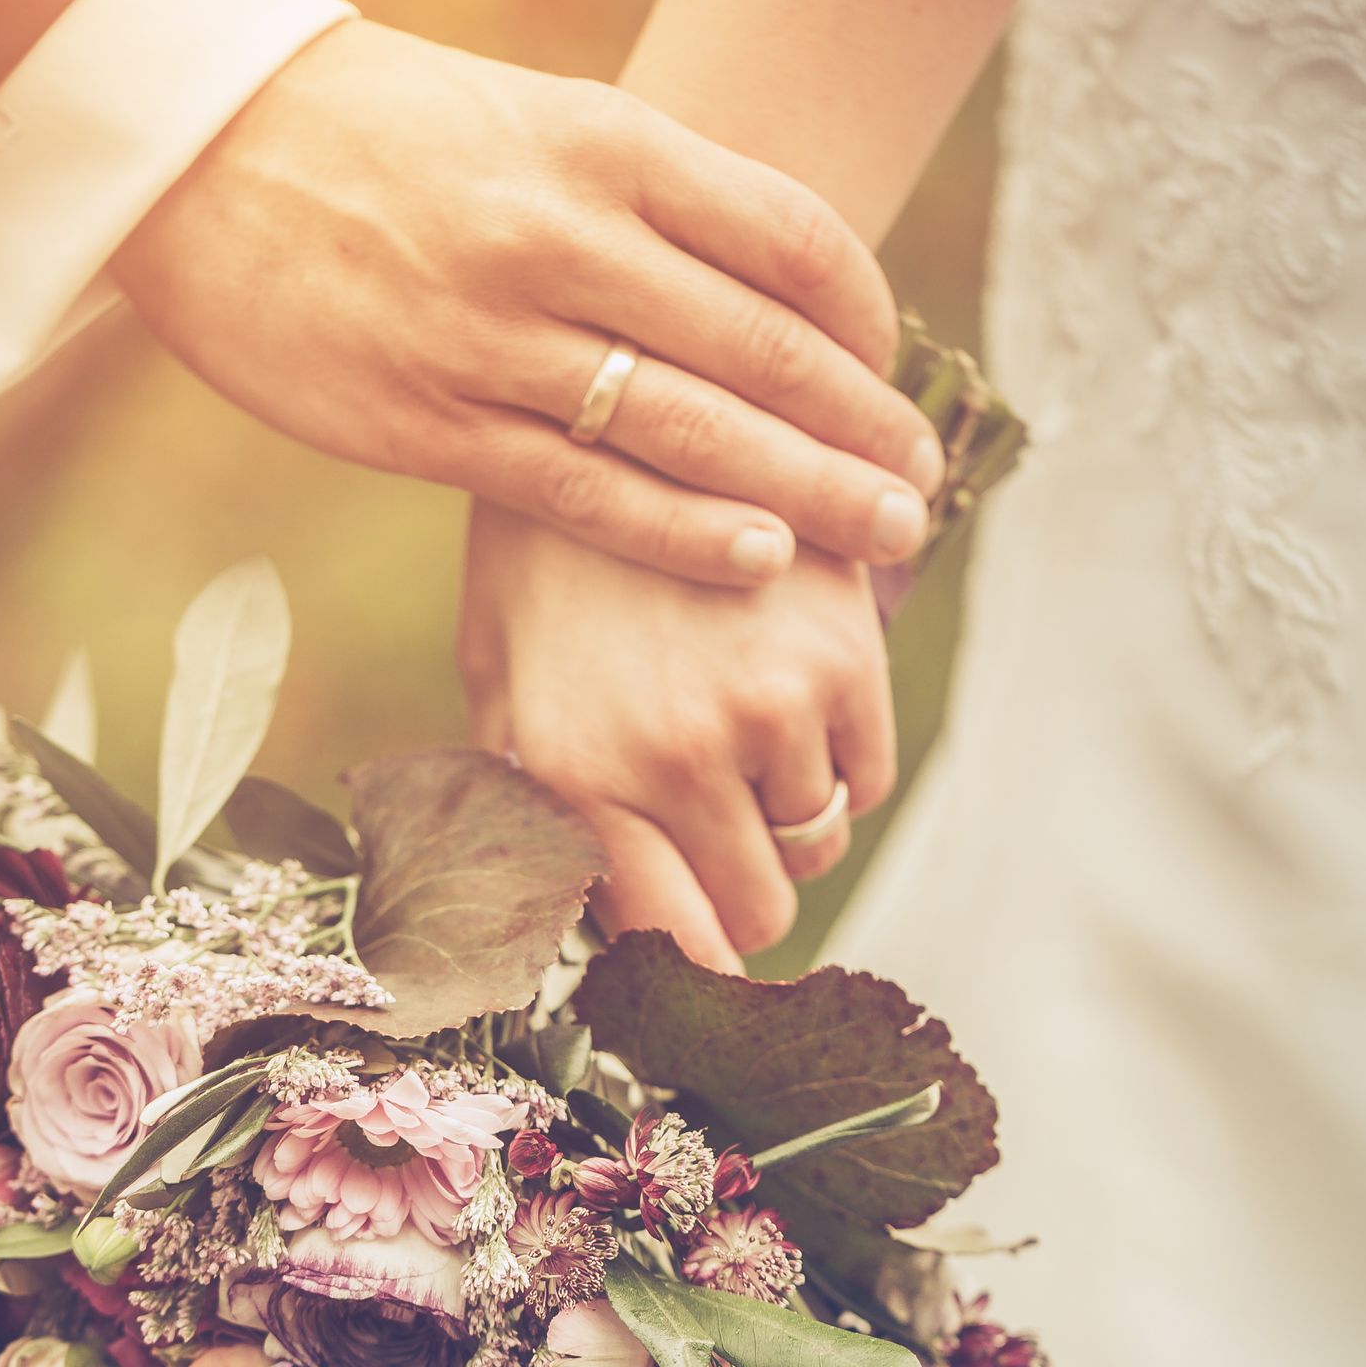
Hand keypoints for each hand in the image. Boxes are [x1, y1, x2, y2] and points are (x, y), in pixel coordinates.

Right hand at [115, 21, 939, 585]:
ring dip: (801, 493)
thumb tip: (754, 274)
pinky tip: (756, 563)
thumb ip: (639, 191)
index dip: (863, 318)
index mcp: (603, 144)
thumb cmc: (375, 131)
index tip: (893, 371)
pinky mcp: (430, 420)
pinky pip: (585, 490)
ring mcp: (496, 334)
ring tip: (880, 541)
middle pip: (763, 346)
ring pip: (690, 429)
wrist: (201, 148)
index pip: (788, 238)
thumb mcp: (528, 118)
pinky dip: (681, 531)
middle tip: (922, 489)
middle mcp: (563, 235)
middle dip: (859, 428)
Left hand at [459, 502, 895, 970]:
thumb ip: (535, 801)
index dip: (694, 970)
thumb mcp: (498, 677)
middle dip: (739, 891)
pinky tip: (790, 695)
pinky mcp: (844, 658)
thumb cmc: (544, 552)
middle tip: (716, 840)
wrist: (636, 396)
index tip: (703, 971)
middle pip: (759, 912)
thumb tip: (584, 921)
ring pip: (814, 843)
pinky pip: (867, 779)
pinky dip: (836, 762)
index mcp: (572, 777)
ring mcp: (768, 711)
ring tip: (738, 734)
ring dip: (783, 815)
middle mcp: (674, 759)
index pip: (667, 943)